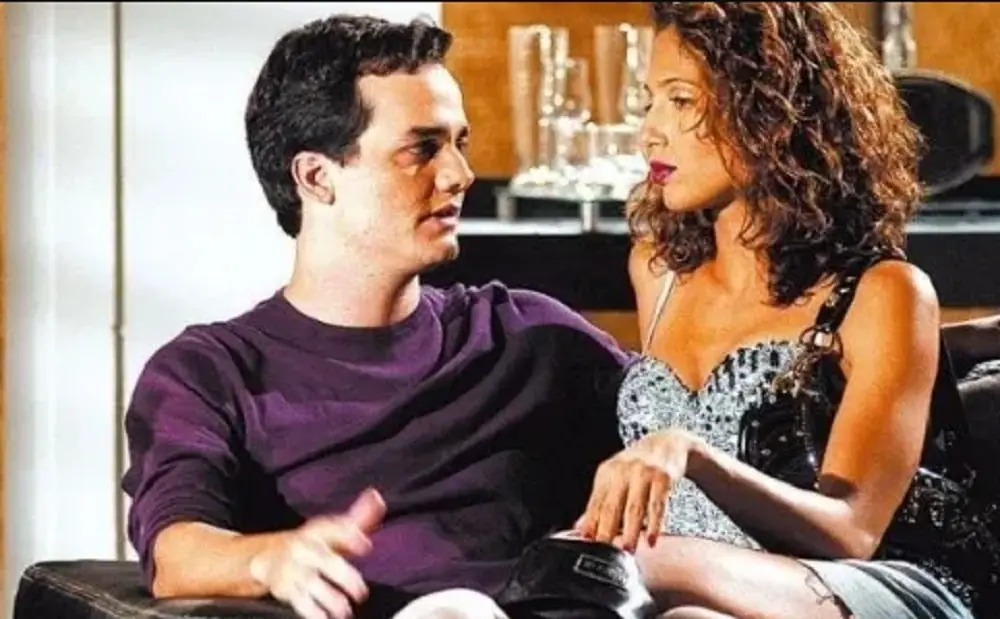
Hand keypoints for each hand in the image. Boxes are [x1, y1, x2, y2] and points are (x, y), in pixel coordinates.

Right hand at [250, 488, 385, 618]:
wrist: (269, 556)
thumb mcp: (332, 529)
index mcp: (318, 530)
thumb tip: (378, 498)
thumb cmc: (312, 543)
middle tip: (361, 592)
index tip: (365, 545)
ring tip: (344, 609)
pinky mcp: (285, 588)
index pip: (334, 529)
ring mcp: (293, 568)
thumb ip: (358, 518)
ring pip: (313, 584)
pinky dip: (313, 612)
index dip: (350, 536)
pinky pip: (299, 601)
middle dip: (345, 577)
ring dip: (330, 599)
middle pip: (326, 560)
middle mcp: (304, 547)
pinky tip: (325, 617)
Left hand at [574, 429, 697, 550]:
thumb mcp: (616, 478)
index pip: (596, 503)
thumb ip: (600, 503)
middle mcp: (623, 471)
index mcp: (607, 473)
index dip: (590, 524)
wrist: (668, 443)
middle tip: (606, 553)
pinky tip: (650, 540)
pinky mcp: (663, 477)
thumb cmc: (638, 466)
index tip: (587, 543)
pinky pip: (657, 505)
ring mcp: (643, 473)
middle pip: (612, 507)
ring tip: (628, 550)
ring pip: (634, 508)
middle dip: (607, 531)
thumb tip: (580, 529)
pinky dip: (654, 525)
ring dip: (630, 532)